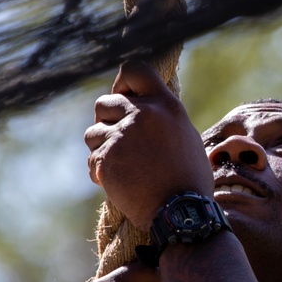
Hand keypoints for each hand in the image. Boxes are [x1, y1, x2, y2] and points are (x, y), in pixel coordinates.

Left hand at [84, 62, 213, 229]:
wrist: (183, 212)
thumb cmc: (189, 180)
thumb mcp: (185, 137)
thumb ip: (161, 119)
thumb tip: (143, 109)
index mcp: (166, 105)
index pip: (133, 69)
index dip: (121, 83)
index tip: (122, 97)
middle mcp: (142, 114)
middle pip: (103, 103)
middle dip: (106, 121)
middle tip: (118, 141)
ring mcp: (122, 136)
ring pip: (92, 133)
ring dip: (101, 149)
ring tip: (121, 167)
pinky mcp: (107, 159)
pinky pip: (92, 160)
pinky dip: (100, 172)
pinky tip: (118, 184)